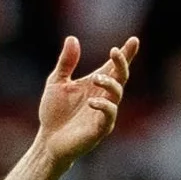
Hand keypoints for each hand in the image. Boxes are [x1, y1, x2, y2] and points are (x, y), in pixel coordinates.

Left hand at [36, 34, 137, 166]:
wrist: (47, 140)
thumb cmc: (54, 112)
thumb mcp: (56, 82)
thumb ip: (66, 62)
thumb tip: (72, 38)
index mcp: (96, 85)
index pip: (114, 67)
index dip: (126, 54)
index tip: (133, 40)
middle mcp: (105, 96)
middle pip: (121, 77)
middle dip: (121, 63)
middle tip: (114, 52)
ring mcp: (105, 112)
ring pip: (117, 94)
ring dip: (109, 83)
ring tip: (96, 78)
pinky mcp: (100, 128)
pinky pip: (109, 115)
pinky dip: (104, 106)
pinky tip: (92, 101)